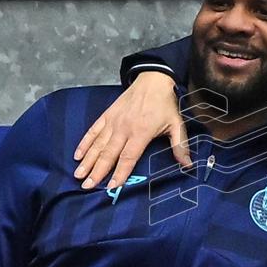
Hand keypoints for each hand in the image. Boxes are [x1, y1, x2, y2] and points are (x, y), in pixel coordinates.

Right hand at [73, 72, 191, 189]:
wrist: (152, 79)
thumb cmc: (165, 104)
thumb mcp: (176, 124)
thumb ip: (180, 146)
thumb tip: (188, 165)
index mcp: (141, 132)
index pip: (128, 157)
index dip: (120, 173)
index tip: (111, 186)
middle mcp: (124, 128)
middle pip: (108, 154)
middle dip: (97, 171)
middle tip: (86, 186)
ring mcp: (113, 121)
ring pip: (98, 144)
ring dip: (87, 160)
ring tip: (78, 174)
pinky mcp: (107, 115)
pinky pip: (93, 131)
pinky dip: (84, 143)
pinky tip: (77, 155)